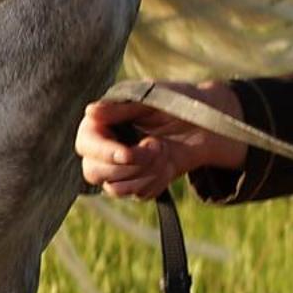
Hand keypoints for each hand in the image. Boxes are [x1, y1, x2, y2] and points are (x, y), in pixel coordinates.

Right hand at [76, 82, 245, 199]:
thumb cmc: (178, 103)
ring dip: (146, 172)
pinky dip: (157, 181)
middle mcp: (104, 149)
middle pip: (94, 172)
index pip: (86, 144)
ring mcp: (119, 169)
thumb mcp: (153, 98)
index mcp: (102, 123)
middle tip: (157, 145)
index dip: (104, 152)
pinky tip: (167, 164)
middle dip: (130, 164)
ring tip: (163, 150)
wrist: (207, 124)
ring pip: (116, 188)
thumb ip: (123, 106)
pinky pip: (139, 195)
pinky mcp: (137, 184)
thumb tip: (90, 112)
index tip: (127, 153)